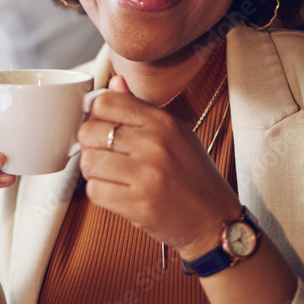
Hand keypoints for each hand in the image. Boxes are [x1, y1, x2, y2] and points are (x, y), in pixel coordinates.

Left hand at [77, 75, 241, 258]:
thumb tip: (113, 82)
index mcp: (163, 122)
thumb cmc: (193, 176)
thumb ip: (140, 108)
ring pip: (88, 162)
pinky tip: (116, 192)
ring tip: (110, 175)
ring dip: (93, 171)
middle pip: (89, 131)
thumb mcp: (175, 133)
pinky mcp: (139, 205)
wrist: (216, 221)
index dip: (95, 115)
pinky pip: (94, 191)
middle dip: (90, 145)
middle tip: (103, 154)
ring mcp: (147, 175)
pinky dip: (100, 193)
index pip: (105, 102)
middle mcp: (155, 144)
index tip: (100, 126)